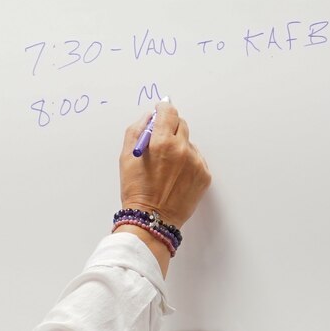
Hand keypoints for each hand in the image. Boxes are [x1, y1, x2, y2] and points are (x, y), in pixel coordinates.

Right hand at [118, 103, 209, 229]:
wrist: (152, 220)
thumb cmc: (136, 191)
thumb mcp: (125, 158)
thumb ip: (137, 130)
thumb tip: (149, 116)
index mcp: (161, 143)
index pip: (168, 112)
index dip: (163, 109)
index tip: (160, 112)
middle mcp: (182, 150)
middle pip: (181, 124)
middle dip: (170, 128)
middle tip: (160, 143)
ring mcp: (196, 163)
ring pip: (189, 143)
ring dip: (179, 147)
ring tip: (167, 168)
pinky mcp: (204, 175)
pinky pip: (197, 159)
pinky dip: (188, 163)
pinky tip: (176, 177)